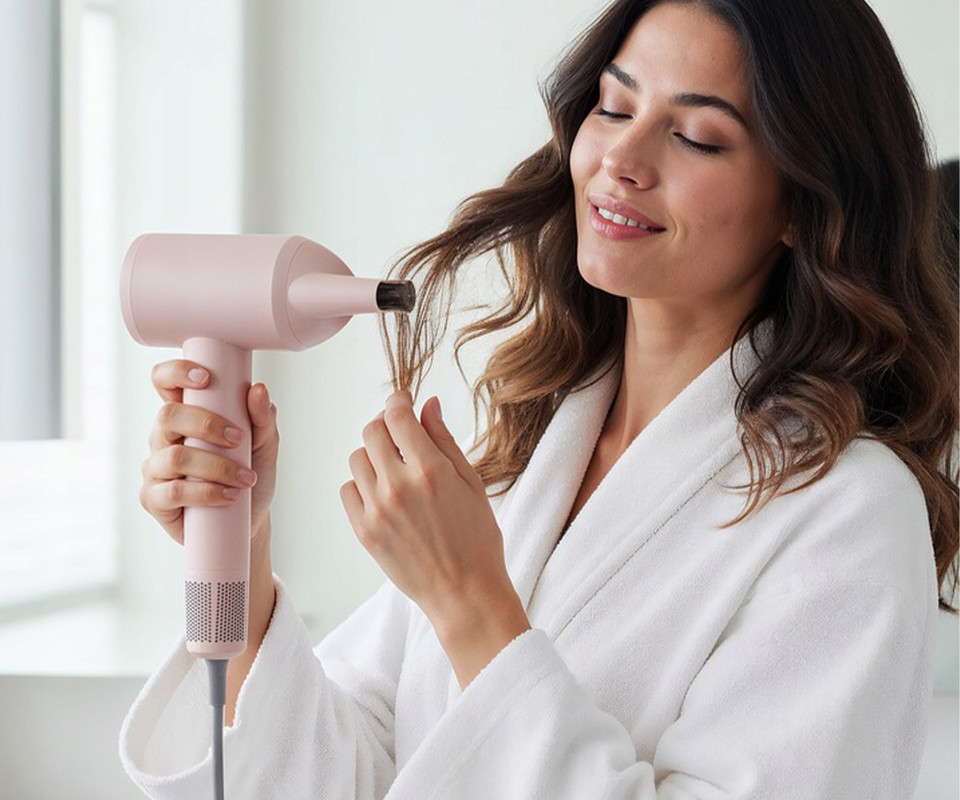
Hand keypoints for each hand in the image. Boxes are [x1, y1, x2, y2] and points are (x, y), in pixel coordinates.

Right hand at [139, 360, 279, 544]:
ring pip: (174, 457)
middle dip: (206, 424)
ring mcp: (155, 468)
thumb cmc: (250, 474)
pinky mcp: (154, 499)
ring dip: (216, 466)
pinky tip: (229, 496)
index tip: (205, 378)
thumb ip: (262, 419)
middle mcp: (164, 437)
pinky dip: (207, 492)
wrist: (247, 521)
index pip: (165, 382)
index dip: (176, 372)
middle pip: (168, 416)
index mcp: (185, 415)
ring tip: (245, 478)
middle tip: (239, 439)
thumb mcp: (264, 445)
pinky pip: (173, 491)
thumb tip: (258, 389)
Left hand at [340, 391, 519, 629]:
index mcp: (430, 470)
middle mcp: (398, 486)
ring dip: (374, 455)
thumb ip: (444, 440)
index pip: (397, 416)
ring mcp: (377, 510)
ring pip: (357, 458)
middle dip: (386, 425)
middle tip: (400, 434)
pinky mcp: (364, 531)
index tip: (403, 402)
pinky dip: (362, 485)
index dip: (398, 401)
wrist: (464, 593)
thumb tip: (428, 404)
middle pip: (372, 431)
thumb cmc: (477, 539)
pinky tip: (384, 493)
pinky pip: (348, 490)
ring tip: (395, 469)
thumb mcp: (471, 483)